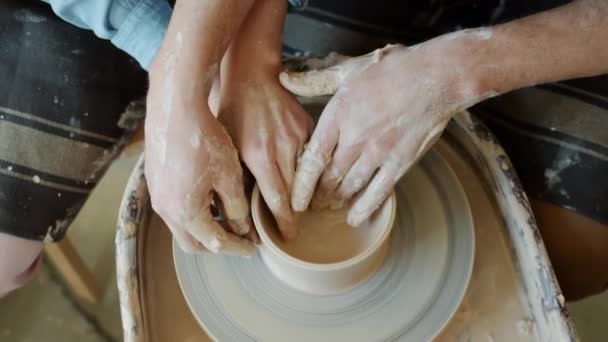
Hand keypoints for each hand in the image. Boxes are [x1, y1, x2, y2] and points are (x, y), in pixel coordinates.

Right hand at [145, 69, 256, 255]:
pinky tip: (209, 199)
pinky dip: (192, 213)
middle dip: (217, 245)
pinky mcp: (155, 182)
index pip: (215, 243)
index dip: (237, 247)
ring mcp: (157, 196)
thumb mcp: (230, 177)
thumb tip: (243, 229)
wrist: (175, 109)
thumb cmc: (204, 141)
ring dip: (204, 228)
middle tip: (239, 239)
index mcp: (186, 213)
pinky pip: (174, 209)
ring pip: (182, 226)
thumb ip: (236, 208)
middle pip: (193, 242)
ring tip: (227, 218)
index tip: (252, 247)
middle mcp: (166, 210)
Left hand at [218, 72, 312, 238]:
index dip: (285, 222)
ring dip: (308, 193)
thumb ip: (239, 179)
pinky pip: (314, 157)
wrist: (252, 76)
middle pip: (298, 192)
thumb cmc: (233, 112)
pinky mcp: (309, 128)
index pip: (279, 200)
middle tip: (297, 227)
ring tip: (305, 206)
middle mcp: (283, 149)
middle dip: (298, 212)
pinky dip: (311, 170)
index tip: (288, 236)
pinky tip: (308, 177)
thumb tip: (243, 212)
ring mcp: (299, 137)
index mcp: (259, 156)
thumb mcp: (228, 148)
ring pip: (310, 176)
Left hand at [282, 39, 493, 225]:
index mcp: (339, 115)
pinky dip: (365, 207)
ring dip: (337, 200)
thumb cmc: (395, 69)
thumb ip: (315, 80)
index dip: (301, 183)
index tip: (294, 198)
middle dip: (318, 194)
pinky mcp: (401, 161)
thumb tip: (285, 79)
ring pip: (351, 186)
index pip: (312, 157)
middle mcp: (356, 138)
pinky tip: (355, 218)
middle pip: (329, 176)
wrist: (437, 77)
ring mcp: (379, 152)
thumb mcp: (349, 70)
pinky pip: (379, 191)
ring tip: (329, 207)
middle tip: (311, 204)